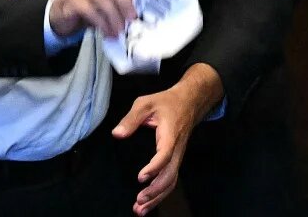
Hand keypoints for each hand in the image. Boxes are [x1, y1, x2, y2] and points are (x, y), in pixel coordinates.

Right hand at [47, 0, 136, 37]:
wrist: (63, 13)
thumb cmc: (92, 5)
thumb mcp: (109, 0)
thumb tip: (141, 12)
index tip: (142, 3)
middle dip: (124, 2)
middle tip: (131, 19)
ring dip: (112, 15)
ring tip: (118, 30)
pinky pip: (86, 7)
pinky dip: (99, 20)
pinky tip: (105, 30)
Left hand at [111, 64, 223, 215]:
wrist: (189, 102)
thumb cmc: (166, 102)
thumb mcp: (145, 103)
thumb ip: (131, 119)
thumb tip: (117, 134)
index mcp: (170, 135)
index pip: (165, 155)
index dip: (154, 167)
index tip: (141, 177)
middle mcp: (176, 150)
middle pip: (170, 175)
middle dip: (155, 191)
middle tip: (138, 201)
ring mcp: (177, 157)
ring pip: (171, 182)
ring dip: (157, 197)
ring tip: (140, 210)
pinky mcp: (175, 160)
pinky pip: (170, 180)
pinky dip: (160, 194)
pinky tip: (148, 203)